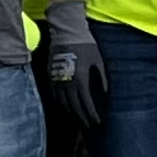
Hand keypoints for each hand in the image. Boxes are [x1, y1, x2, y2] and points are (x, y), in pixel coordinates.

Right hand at [40, 0, 104, 126]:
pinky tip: (65, 106)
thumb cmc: (86, 45)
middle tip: (88, 124)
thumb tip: (106, 92)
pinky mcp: (50, 75)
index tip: (97, 122)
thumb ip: (102, 78)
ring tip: (78, 118)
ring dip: (71, 112)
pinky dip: (60, 102)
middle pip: (74, 106)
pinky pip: (54, 94)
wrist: (67, 32)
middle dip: (82, 117)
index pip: (87, 103)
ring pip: (63, 102)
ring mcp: (57, 79)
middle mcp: (67, 83)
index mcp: (81, 80)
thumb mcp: (99, 61)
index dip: (92, 114)